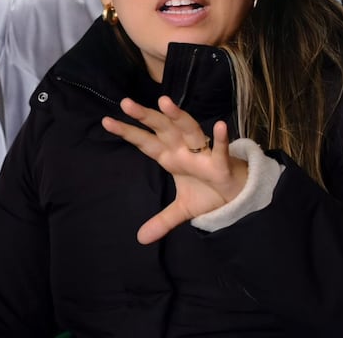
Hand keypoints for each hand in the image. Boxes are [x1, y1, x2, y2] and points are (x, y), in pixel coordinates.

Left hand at [101, 96, 247, 244]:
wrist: (236, 196)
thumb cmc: (207, 192)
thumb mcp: (182, 210)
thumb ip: (162, 221)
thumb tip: (141, 239)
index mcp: (170, 157)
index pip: (145, 143)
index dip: (128, 133)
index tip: (106, 121)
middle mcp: (183, 150)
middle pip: (162, 129)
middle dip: (145, 116)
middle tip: (126, 103)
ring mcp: (202, 154)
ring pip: (188, 130)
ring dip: (177, 117)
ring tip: (164, 102)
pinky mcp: (221, 163)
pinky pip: (220, 149)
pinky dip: (221, 139)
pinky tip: (220, 125)